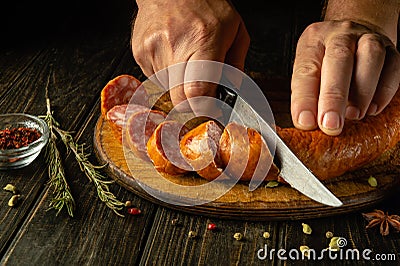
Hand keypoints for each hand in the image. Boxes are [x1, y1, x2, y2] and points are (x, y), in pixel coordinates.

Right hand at [131, 0, 249, 112]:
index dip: (204, 108)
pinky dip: (167, 73)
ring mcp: (152, 50)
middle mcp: (174, 46)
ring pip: (168, 89)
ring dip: (180, 83)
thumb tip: (231, 92)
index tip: (212, 109)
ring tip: (186, 59)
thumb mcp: (235, 30)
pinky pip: (155, 78)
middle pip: (179, 99)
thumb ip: (236, 64)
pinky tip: (172, 54)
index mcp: (203, 40)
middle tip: (202, 91)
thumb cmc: (206, 4)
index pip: (197, 90)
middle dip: (192, 102)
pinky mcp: (139, 52)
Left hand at [291, 20, 399, 135]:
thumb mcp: (309, 70)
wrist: (355, 33)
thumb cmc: (325, 60)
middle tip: (331, 124)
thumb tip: (308, 124)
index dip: (304, 99)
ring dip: (362, 92)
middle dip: (334, 97)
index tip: (305, 122)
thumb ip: (307, 94)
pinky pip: (393, 67)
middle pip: (338, 60)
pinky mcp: (390, 48)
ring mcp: (367, 38)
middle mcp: (340, 35)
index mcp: (312, 42)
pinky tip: (373, 109)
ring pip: (370, 58)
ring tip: (353, 116)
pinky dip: (384, 91)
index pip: (305, 71)